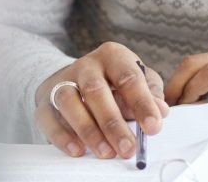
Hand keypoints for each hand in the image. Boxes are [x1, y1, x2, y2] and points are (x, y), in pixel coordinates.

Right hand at [35, 42, 168, 158]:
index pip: (128, 77)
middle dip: (113, 123)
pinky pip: (50, 118)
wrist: (77, 76)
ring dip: (88, 130)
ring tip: (105, 152)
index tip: (153, 126)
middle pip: (97, 91)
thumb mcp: (138, 79)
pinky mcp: (47, 100)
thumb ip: (150, 93)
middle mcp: (87, 65)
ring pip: (70, 101)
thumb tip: (160, 110)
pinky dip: (63, 136)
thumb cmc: (114, 80)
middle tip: (128, 149)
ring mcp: (64, 81)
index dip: (142, 103)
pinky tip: (77, 150)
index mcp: (113, 56)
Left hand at [165, 1, 207, 104]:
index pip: (204, 59)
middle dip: (175, 86)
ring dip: (180, 90)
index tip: (181, 99)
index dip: (188, 81)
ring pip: (196, 66)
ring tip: (173, 111)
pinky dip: (196, 88)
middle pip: (192, 61)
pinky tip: (192, 102)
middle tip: (168, 107)